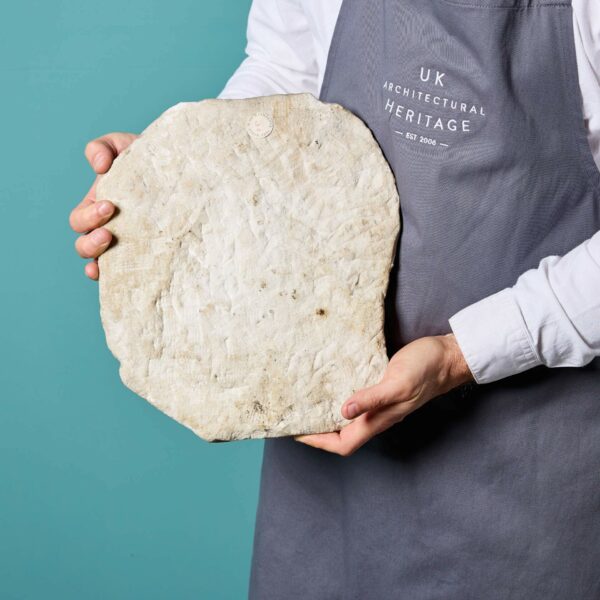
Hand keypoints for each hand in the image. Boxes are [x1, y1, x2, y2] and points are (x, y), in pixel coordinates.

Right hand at [69, 132, 137, 279]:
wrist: (184, 172)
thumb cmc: (150, 160)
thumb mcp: (126, 146)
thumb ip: (104, 147)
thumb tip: (98, 165)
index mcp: (98, 206)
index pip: (81, 219)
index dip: (89, 217)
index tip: (110, 206)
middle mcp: (108, 229)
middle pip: (84, 245)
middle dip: (91, 241)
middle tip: (110, 232)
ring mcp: (126, 244)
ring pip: (99, 262)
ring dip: (99, 260)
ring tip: (112, 250)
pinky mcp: (145, 255)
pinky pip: (124, 274)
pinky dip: (115, 278)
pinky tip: (120, 279)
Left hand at [295, 333, 473, 455]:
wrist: (448, 357)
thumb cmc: (426, 370)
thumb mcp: (398, 383)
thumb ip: (373, 398)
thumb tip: (343, 412)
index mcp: (380, 419)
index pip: (344, 443)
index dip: (319, 442)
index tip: (297, 432)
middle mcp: (378, 415)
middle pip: (343, 434)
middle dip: (318, 430)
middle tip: (296, 417)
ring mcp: (381, 403)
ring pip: (349, 418)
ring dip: (327, 414)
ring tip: (307, 403)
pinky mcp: (383, 388)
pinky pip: (357, 399)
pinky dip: (341, 396)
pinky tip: (332, 384)